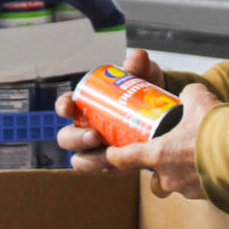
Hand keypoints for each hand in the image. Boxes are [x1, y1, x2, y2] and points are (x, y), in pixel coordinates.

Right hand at [55, 49, 166, 171]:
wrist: (166, 114)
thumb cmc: (146, 92)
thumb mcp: (145, 77)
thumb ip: (140, 66)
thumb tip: (136, 57)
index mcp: (86, 105)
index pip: (65, 105)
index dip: (62, 107)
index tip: (68, 108)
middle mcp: (85, 128)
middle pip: (67, 137)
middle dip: (75, 138)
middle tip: (94, 136)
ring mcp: (97, 149)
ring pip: (80, 160)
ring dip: (89, 160)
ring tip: (107, 156)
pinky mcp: (112, 164)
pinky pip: (103, 171)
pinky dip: (110, 170)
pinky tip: (122, 166)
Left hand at [102, 84, 218, 199]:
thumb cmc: (218, 129)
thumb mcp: (199, 100)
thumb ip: (188, 96)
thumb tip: (188, 94)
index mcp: (159, 155)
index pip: (125, 159)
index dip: (115, 156)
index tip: (110, 153)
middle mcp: (170, 177)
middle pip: (155, 182)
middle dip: (160, 172)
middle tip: (170, 158)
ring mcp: (190, 190)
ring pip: (180, 186)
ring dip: (185, 175)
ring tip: (200, 160)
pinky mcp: (211, 198)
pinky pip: (203, 190)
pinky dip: (207, 180)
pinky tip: (219, 167)